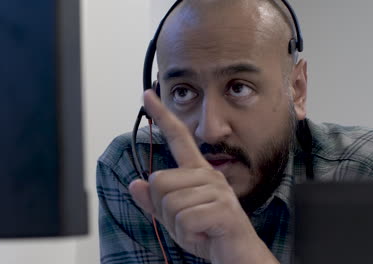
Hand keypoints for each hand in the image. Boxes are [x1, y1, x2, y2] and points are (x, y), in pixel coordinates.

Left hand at [129, 90, 278, 263]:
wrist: (237, 257)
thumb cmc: (208, 234)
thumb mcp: (174, 218)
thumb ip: (155, 202)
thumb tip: (134, 183)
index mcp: (197, 173)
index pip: (178, 137)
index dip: (162, 116)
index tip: (147, 94)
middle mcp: (208, 175)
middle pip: (159, 181)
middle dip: (164, 208)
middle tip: (187, 220)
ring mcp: (218, 190)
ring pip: (169, 203)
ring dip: (177, 225)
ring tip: (198, 228)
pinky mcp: (223, 209)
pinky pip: (185, 220)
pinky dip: (189, 235)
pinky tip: (205, 234)